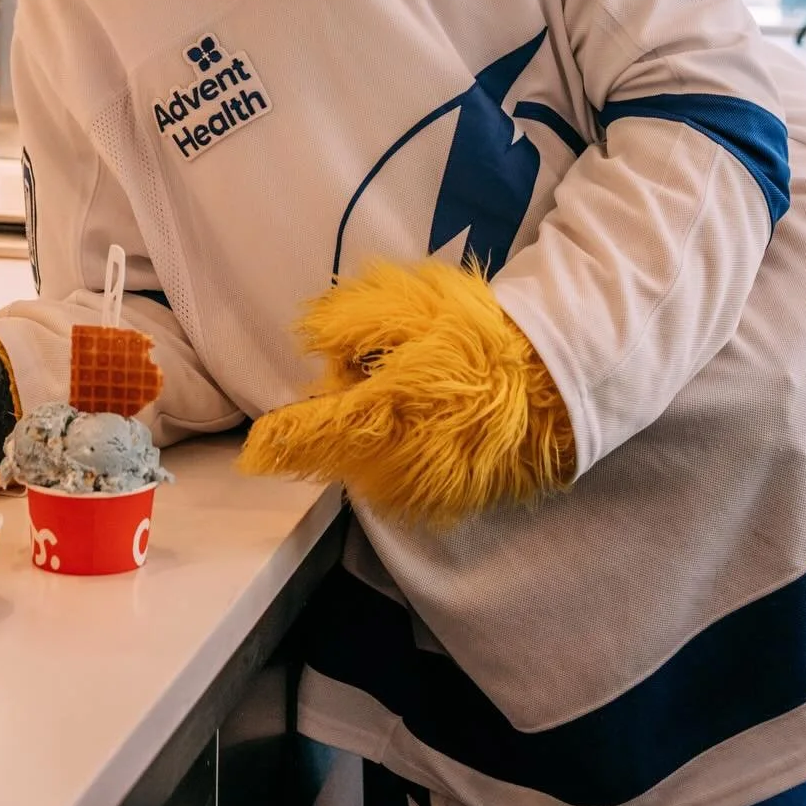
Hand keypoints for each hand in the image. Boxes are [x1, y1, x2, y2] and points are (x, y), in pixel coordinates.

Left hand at [240, 259, 573, 523]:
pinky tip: (424, 421)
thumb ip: (348, 323)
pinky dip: (395, 457)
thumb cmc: (473, 334)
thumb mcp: (406, 303)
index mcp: (377, 412)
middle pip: (331, 453)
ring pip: (361, 470)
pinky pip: (396, 482)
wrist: (551, 382)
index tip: (253, 451)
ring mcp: (418, 491)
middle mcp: (390, 464)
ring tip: (404, 395)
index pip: (305, 436)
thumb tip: (310, 346)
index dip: (275, 442)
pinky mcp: (443, 503)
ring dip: (363, 440)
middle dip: (332, 420)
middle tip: (367, 376)